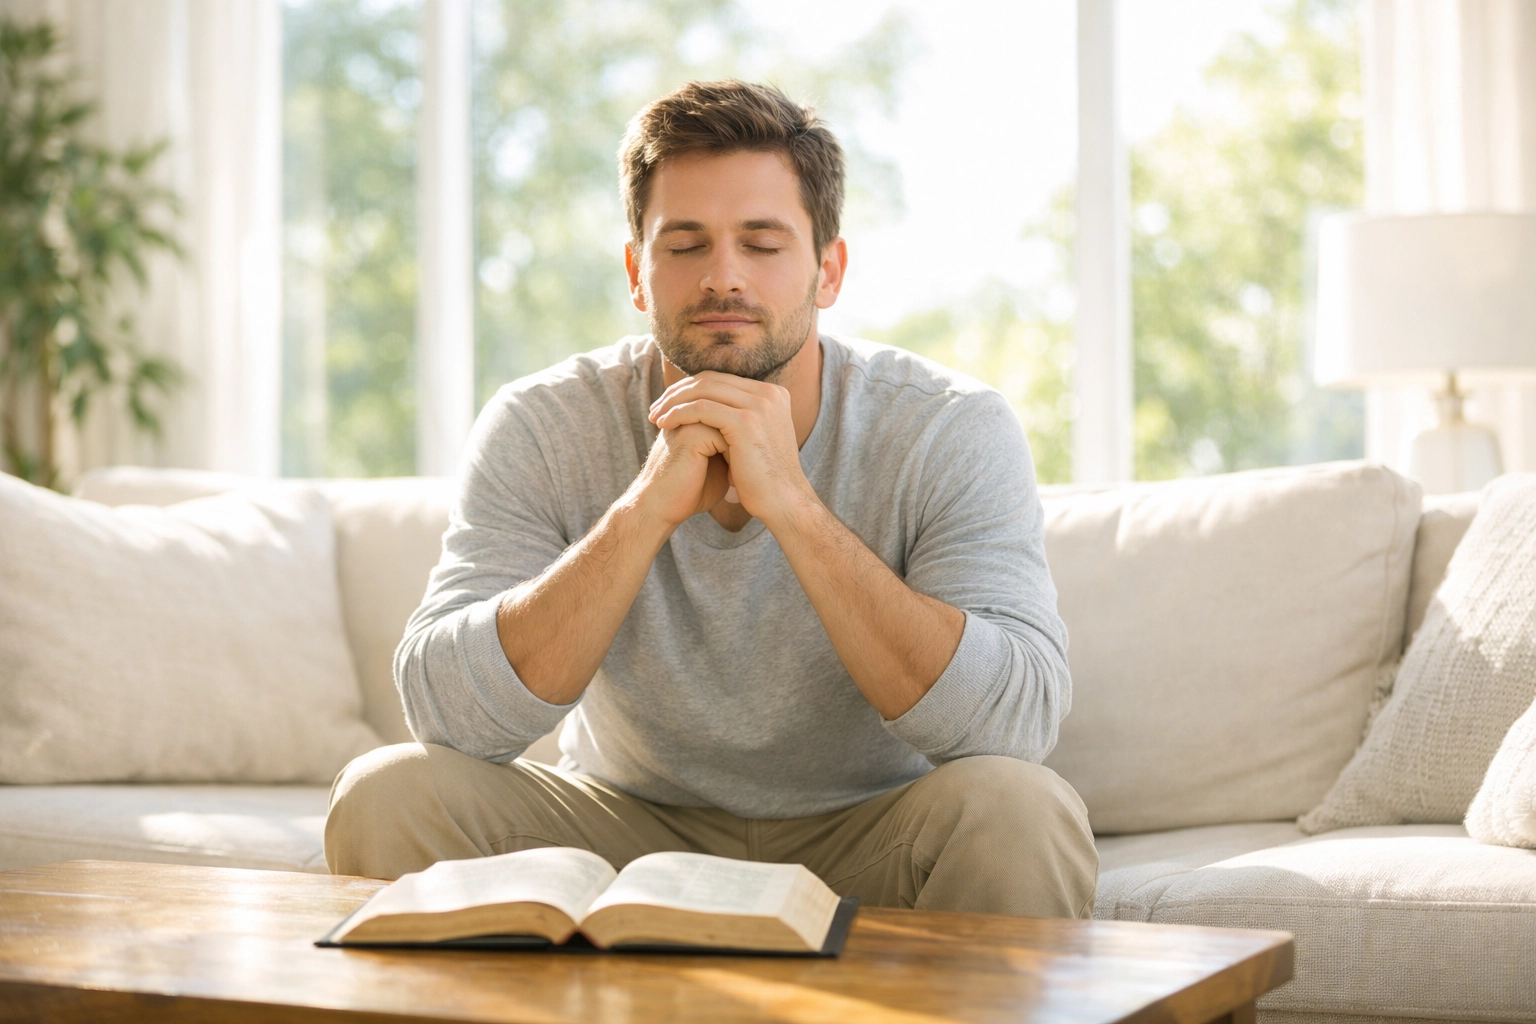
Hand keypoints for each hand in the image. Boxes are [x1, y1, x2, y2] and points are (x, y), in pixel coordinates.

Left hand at [647, 371, 816, 526]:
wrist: (783, 502)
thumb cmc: (764, 479)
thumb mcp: (756, 439)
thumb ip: (740, 419)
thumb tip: (711, 411)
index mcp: (772, 394)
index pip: (721, 379)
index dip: (691, 389)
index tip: (669, 404)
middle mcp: (769, 393)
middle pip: (710, 379)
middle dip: (678, 392)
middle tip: (656, 409)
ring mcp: (759, 404)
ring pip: (703, 390)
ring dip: (673, 402)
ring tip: (655, 418)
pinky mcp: (746, 421)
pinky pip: (701, 409)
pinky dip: (679, 414)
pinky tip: (665, 425)